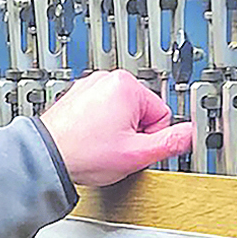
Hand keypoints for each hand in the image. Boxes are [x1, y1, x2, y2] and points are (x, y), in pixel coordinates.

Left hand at [37, 69, 194, 186]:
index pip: (161, 114)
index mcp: (127, 86)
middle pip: (141, 112)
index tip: (133, 147)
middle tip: (114, 149)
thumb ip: (170, 143)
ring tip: (99, 145)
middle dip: (133, 133)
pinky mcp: (77, 96)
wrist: (46, 157)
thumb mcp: (136, 154)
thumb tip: (190, 134)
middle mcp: (108, 79)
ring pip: (121, 114)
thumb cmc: (84, 153)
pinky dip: (98, 127)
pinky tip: (89, 140)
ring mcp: (90, 86)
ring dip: (116, 131)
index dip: (150, 137)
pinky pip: (101, 112)